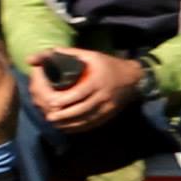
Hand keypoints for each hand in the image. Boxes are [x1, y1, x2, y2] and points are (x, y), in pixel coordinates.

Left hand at [28, 48, 143, 132]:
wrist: (132, 78)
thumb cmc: (108, 65)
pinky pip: (92, 124)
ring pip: (86, 120)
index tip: (50, 103)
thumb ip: (69, 54)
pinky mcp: (108, 115)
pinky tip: (67, 127)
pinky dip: (78, 127)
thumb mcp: (91, 55)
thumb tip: (47, 53)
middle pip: (81, 110)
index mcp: (97, 81)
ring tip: (54, 123)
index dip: (64, 100)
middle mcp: (103, 96)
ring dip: (69, 123)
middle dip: (63, 115)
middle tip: (48, 116)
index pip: (79, 93)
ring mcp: (107, 108)